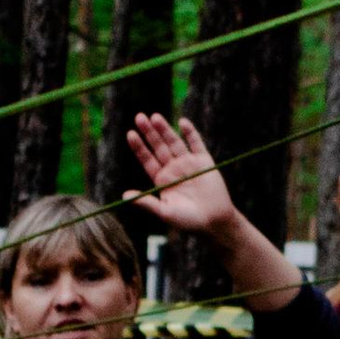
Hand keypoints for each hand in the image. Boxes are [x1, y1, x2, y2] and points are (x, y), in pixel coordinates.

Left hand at [123, 110, 239, 251]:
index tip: (131, 134)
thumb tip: (124, 196)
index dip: (139, 147)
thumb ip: (147, 203)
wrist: (215, 222)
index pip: (147, 159)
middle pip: (159, 147)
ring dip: (165, 129)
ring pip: (174, 142)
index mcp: (162, 180)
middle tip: (139, 118)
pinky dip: (190, 133)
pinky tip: (182, 122)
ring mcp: (188, 163)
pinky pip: (196, 143)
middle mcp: (173, 169)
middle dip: (149, 133)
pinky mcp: (204, 161)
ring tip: (155, 116)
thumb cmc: (189, 221)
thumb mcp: (165, 212)